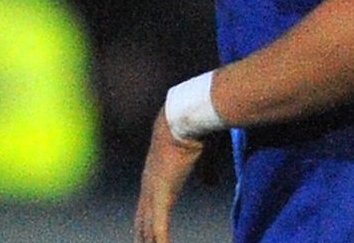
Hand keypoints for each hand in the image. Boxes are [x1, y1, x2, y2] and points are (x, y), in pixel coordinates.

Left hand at [133, 107, 204, 242]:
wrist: (180, 121)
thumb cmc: (191, 134)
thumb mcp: (200, 159)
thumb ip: (205, 173)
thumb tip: (211, 185)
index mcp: (156, 179)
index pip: (147, 210)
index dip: (146, 227)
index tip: (146, 239)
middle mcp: (149, 188)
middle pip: (142, 223)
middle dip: (143, 240)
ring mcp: (152, 192)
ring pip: (148, 229)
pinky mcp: (160, 195)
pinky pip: (159, 226)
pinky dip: (161, 241)